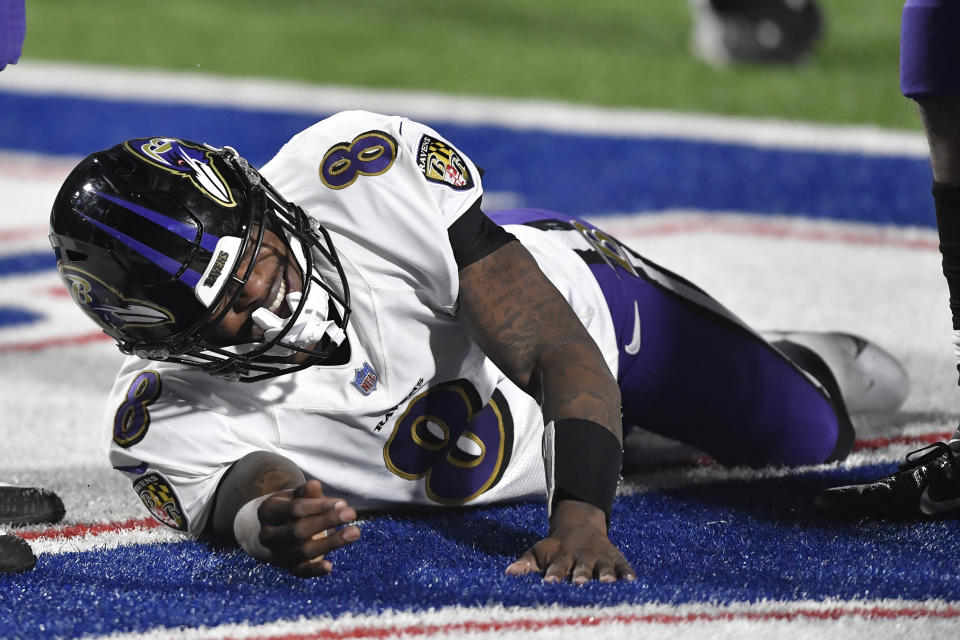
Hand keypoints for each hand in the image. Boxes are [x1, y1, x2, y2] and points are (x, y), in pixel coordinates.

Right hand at [257, 479, 359, 576]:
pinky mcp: (288, 568)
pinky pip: (300, 572)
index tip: (343, 503)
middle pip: (298, 530)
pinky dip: (314, 570)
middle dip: (326, 521)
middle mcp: (268, 535)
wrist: (272, 531)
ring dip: (330, 542)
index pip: (295, 509)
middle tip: (352, 514)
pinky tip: (330, 566)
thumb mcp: (294, 496)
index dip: (319, 506)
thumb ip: (306, 492)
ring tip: (354, 532)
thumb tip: (315, 485)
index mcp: (268, 511)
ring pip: (302, 551)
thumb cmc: (289, 508)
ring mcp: (277, 554)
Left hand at [506, 500, 634, 583]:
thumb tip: (508, 573)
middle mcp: (582, 557)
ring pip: (603, 566)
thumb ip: (526, 563)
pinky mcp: (614, 557)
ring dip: (605, 573)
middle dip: (581, 574)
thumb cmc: (556, 545)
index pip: (557, 566)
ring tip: (607, 581)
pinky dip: (627, 572)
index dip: (554, 573)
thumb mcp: (540, 551)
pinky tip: (632, 580)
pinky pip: (623, 565)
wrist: (580, 523)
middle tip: (579, 583)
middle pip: (581, 567)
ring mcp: (599, 557)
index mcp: (563, 556)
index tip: (550, 582)